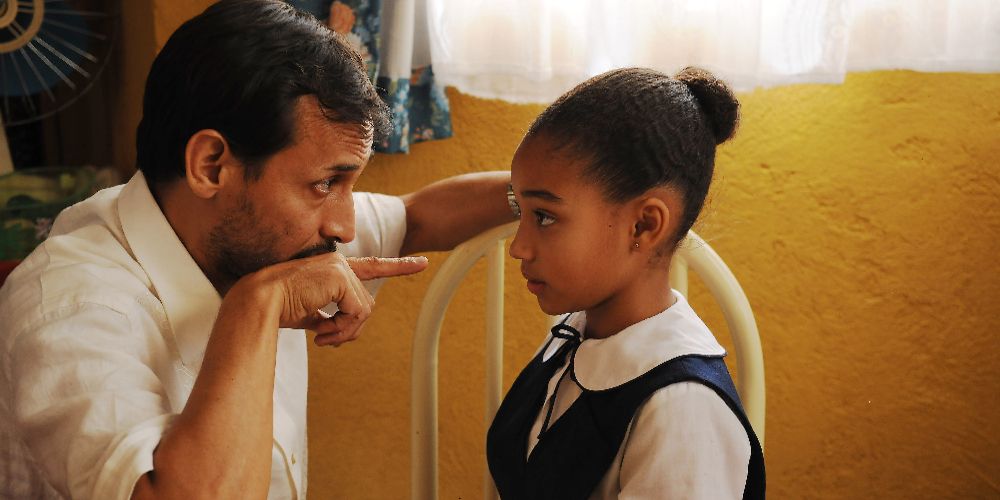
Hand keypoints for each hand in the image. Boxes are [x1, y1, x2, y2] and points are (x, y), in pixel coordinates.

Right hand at [240, 253, 427, 346]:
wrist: (257, 303)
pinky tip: (321, 332)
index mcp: (332, 270)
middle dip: (350, 329)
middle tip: (327, 341)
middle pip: (366, 305)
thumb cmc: (276, 309)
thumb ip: (325, 316)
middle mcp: (339, 264)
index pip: (372, 267)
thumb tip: (334, 331)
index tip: (422, 264)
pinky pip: (357, 312)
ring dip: (345, 331)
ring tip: (322, 338)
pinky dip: (343, 328)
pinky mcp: (339, 277)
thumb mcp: (306, 313)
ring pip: (364, 311)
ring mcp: (340, 268)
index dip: (398, 267)